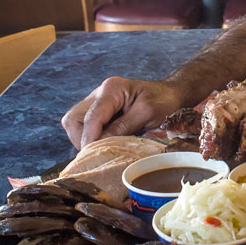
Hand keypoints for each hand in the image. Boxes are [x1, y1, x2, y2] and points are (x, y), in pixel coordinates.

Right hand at [61, 76, 187, 150]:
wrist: (171, 94)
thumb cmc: (164, 101)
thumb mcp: (148, 114)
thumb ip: (123, 127)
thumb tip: (100, 144)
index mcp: (112, 89)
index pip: (91, 117)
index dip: (90, 139)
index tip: (94, 156)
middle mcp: (99, 93)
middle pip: (74, 119)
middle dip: (82, 139)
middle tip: (98, 153)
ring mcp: (97, 101)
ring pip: (74, 123)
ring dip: (84, 139)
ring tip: (102, 149)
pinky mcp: (99, 110)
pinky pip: (83, 126)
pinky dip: (90, 137)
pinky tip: (104, 144)